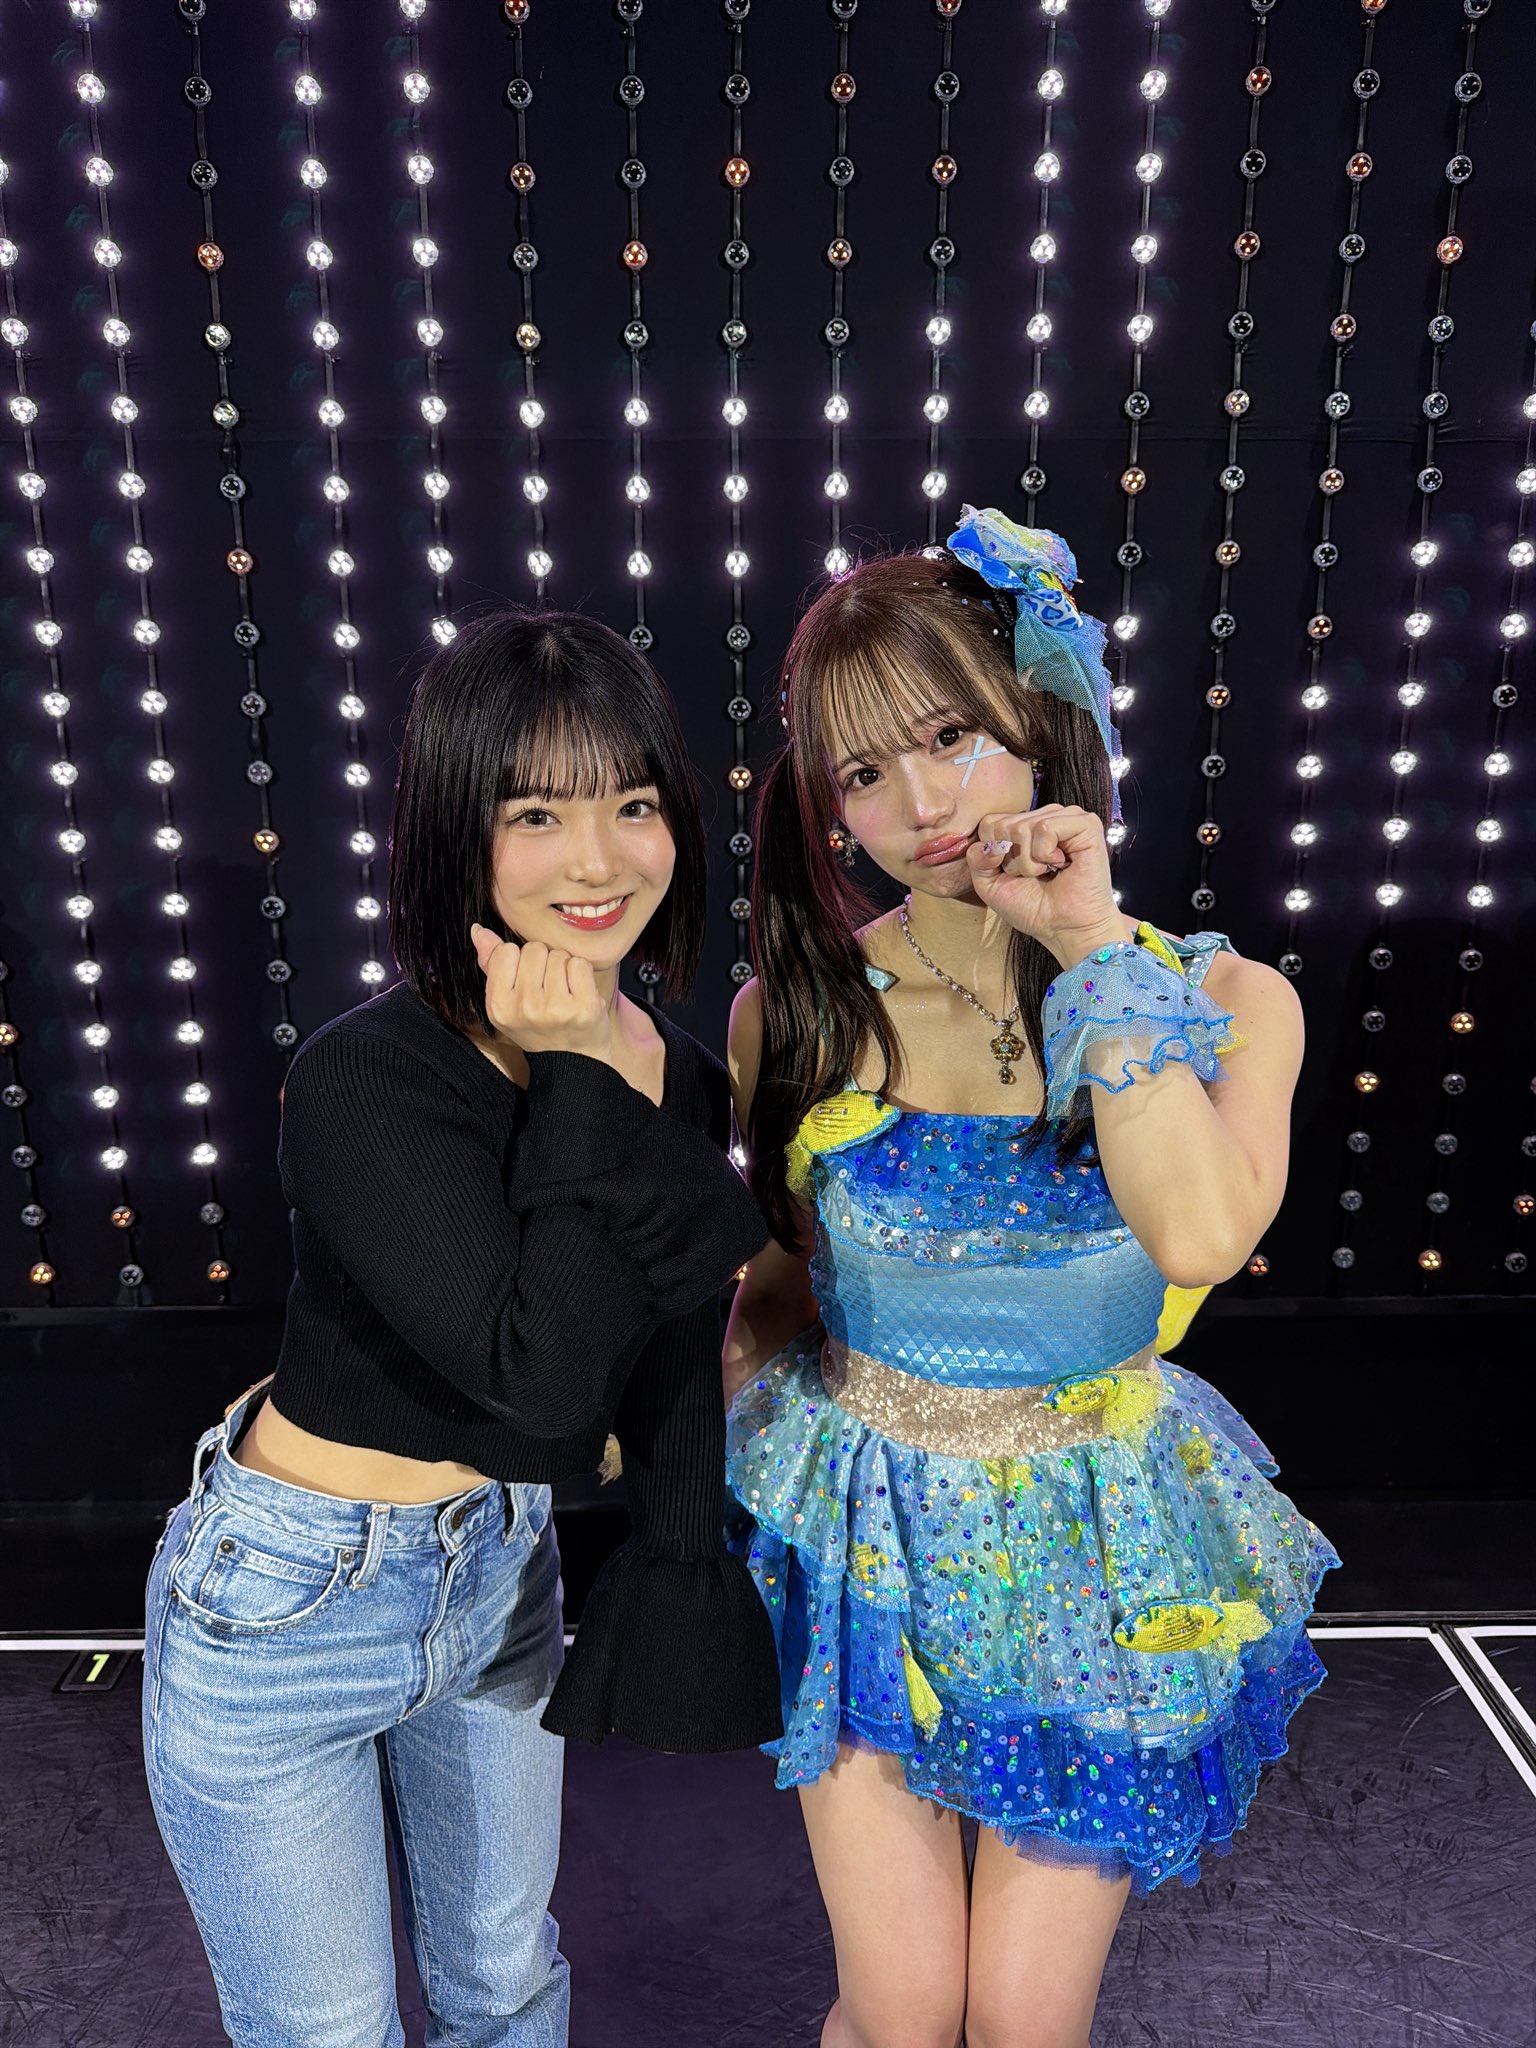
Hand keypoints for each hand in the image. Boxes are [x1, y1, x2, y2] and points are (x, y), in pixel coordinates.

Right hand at [470, 923, 614, 1062]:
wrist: (572, 1063)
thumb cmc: (539, 1027)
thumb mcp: (507, 1002)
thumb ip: (491, 964)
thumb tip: (478, 931)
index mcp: (499, 1006)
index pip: (506, 951)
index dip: (520, 961)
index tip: (527, 982)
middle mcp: (524, 1008)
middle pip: (534, 949)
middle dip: (544, 962)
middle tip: (548, 989)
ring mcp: (555, 1008)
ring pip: (558, 954)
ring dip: (564, 968)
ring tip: (564, 993)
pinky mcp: (583, 1007)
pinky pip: (580, 964)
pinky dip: (582, 973)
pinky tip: (579, 993)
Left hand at [965, 805, 1128, 967]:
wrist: (1065, 930)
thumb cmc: (1033, 908)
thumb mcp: (991, 885)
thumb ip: (977, 860)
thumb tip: (987, 845)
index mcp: (1026, 824)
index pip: (989, 822)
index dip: (995, 854)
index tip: (1015, 873)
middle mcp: (1046, 816)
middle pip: (1003, 826)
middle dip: (1013, 860)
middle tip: (1036, 874)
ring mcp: (1067, 817)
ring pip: (1021, 827)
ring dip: (1029, 861)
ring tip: (1049, 871)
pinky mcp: (1086, 824)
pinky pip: (1045, 827)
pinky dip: (1045, 854)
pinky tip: (1061, 865)